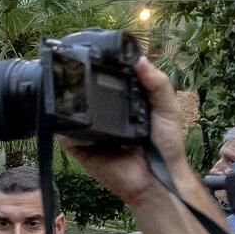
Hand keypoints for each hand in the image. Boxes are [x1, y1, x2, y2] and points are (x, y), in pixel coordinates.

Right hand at [58, 56, 187, 207]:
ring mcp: (89, 132)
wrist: (157, 179)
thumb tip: (141, 60)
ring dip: (70, 104)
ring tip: (70, 91)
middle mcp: (104, 116)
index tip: (96, 55)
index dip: (101, 70)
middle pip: (85, 96)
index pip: (106, 83)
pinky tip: (76, 122)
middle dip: (80, 84)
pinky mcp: (79, 149)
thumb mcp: (167, 109)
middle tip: (76, 70)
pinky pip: (67, 135)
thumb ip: (158, 84)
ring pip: (72, 114)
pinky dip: (67, 128)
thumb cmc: (166, 146)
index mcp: (122, 104)